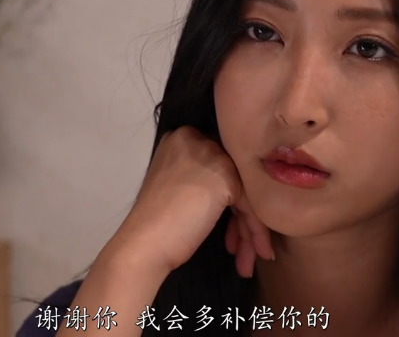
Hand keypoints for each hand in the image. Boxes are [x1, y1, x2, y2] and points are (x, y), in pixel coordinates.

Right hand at [104, 126, 273, 278]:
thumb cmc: (154, 222)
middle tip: (239, 246)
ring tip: (247, 260)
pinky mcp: (226, 177)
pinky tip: (254, 255)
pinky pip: (251, 206)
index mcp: (182, 138)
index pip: (220, 164)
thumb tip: (230, 188)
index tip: (230, 230)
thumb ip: (199, 177)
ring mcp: (212, 155)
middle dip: (240, 218)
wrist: (143, 242)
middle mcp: (198, 139)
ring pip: (245, 192)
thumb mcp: (176, 184)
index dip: (228, 199)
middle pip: (235, 178)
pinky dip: (254, 232)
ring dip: (248, 229)